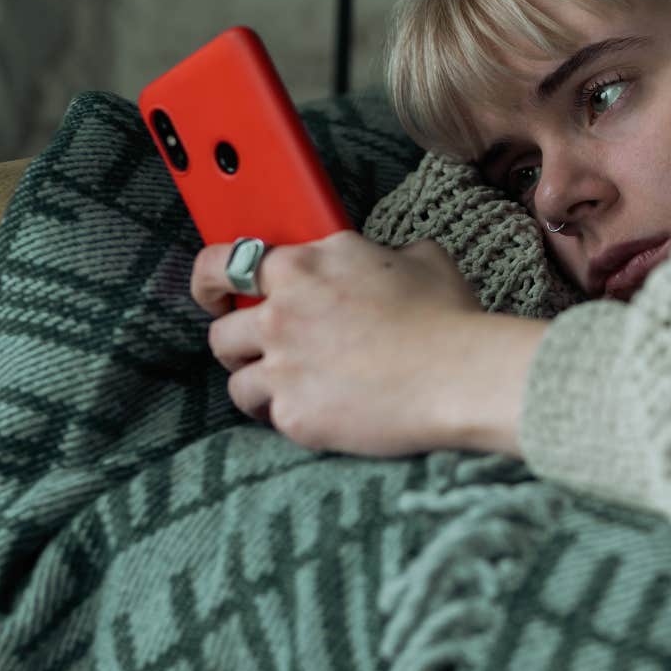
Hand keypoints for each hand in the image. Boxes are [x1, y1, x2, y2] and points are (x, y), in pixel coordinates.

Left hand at [189, 231, 545, 457]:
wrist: (458, 376)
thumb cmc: (447, 316)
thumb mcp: (422, 258)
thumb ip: (383, 253)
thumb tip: (383, 258)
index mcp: (305, 265)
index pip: (226, 261)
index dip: (211, 280)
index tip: (215, 294)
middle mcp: (282, 312)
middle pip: (221, 331)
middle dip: (236, 343)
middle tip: (257, 352)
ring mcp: (283, 365)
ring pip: (236, 380)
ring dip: (258, 384)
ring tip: (292, 389)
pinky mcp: (292, 413)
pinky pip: (268, 417)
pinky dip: (288, 417)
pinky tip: (319, 414)